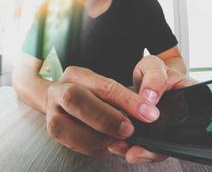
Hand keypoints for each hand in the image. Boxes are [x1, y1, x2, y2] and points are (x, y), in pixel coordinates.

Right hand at [46, 66, 160, 156]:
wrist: (67, 100)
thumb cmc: (95, 95)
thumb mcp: (111, 87)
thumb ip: (127, 97)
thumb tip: (147, 112)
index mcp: (78, 75)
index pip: (104, 85)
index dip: (128, 100)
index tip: (149, 113)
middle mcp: (60, 90)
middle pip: (76, 98)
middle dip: (105, 117)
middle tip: (129, 130)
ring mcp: (52, 111)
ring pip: (64, 125)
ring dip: (95, 137)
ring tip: (119, 142)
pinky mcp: (52, 129)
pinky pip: (67, 141)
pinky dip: (90, 147)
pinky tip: (107, 146)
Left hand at [107, 55, 197, 162]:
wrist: (146, 75)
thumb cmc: (153, 71)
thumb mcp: (153, 66)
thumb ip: (154, 78)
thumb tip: (150, 97)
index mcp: (192, 98)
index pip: (192, 123)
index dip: (175, 138)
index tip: (152, 140)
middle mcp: (183, 115)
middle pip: (175, 141)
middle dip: (153, 150)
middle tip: (134, 152)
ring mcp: (168, 125)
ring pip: (160, 146)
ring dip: (142, 151)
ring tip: (123, 149)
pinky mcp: (153, 130)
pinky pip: (148, 143)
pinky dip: (134, 145)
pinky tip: (121, 144)